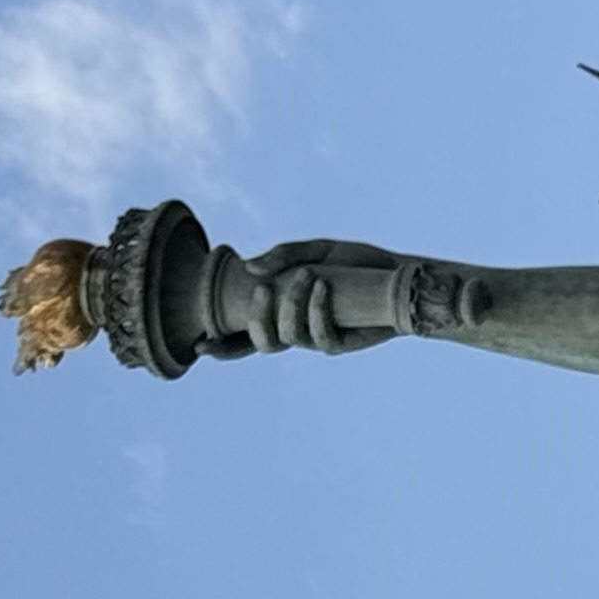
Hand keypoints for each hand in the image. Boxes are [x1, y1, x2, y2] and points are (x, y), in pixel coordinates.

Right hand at [231, 240, 404, 354]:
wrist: (397, 275)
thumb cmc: (353, 265)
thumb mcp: (314, 252)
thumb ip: (280, 256)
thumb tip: (249, 268)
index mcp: (281, 312)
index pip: (246, 335)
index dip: (223, 346)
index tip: (200, 344)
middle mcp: (296, 330)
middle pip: (263, 343)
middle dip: (257, 319)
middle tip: (264, 290)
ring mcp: (317, 339)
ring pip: (289, 338)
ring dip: (292, 305)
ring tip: (308, 276)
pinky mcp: (342, 344)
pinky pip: (321, 336)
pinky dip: (317, 310)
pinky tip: (324, 287)